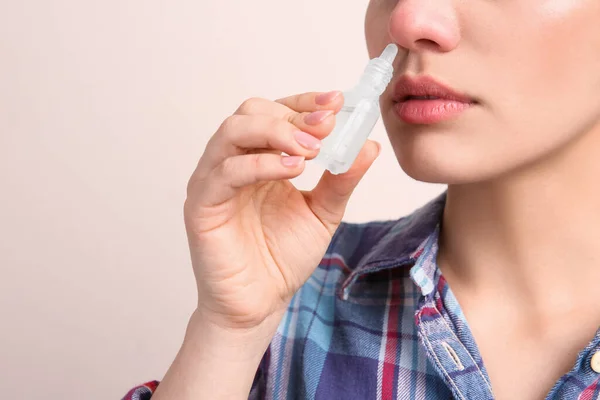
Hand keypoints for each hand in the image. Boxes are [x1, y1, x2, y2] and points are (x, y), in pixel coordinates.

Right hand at [184, 91, 380, 330]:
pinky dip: (259, 165)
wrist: (259, 303)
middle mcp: (233, 161)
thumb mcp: (323, 213)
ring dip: (276, 132)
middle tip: (325, 127)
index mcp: (260, 158)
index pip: (277, 112)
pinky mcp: (201, 205)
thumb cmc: (283, 256)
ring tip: (311, 149)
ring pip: (232, 131)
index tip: (337, 101)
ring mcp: (213, 180)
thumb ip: (341, 179)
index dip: (306, 102)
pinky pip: (224, 172)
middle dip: (292, 114)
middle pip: (252, 111)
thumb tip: (369, 146)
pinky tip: (292, 171)